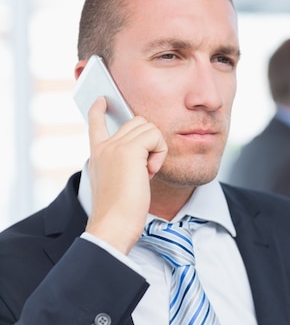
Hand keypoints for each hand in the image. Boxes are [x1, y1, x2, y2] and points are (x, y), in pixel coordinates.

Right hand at [85, 97, 167, 253]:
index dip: (98, 110)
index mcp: (97, 154)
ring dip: (156, 149)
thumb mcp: (118, 182)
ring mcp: (115, 146)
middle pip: (137, 122)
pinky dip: (160, 154)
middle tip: (146, 169)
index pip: (95, 123)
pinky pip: (156, 137)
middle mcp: (104, 147)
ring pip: (148, 127)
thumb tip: (142, 153)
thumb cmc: (119, 212)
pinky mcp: (129, 150)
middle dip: (150, 142)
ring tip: (147, 172)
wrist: (113, 224)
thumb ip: (124, 164)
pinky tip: (150, 172)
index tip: (101, 100)